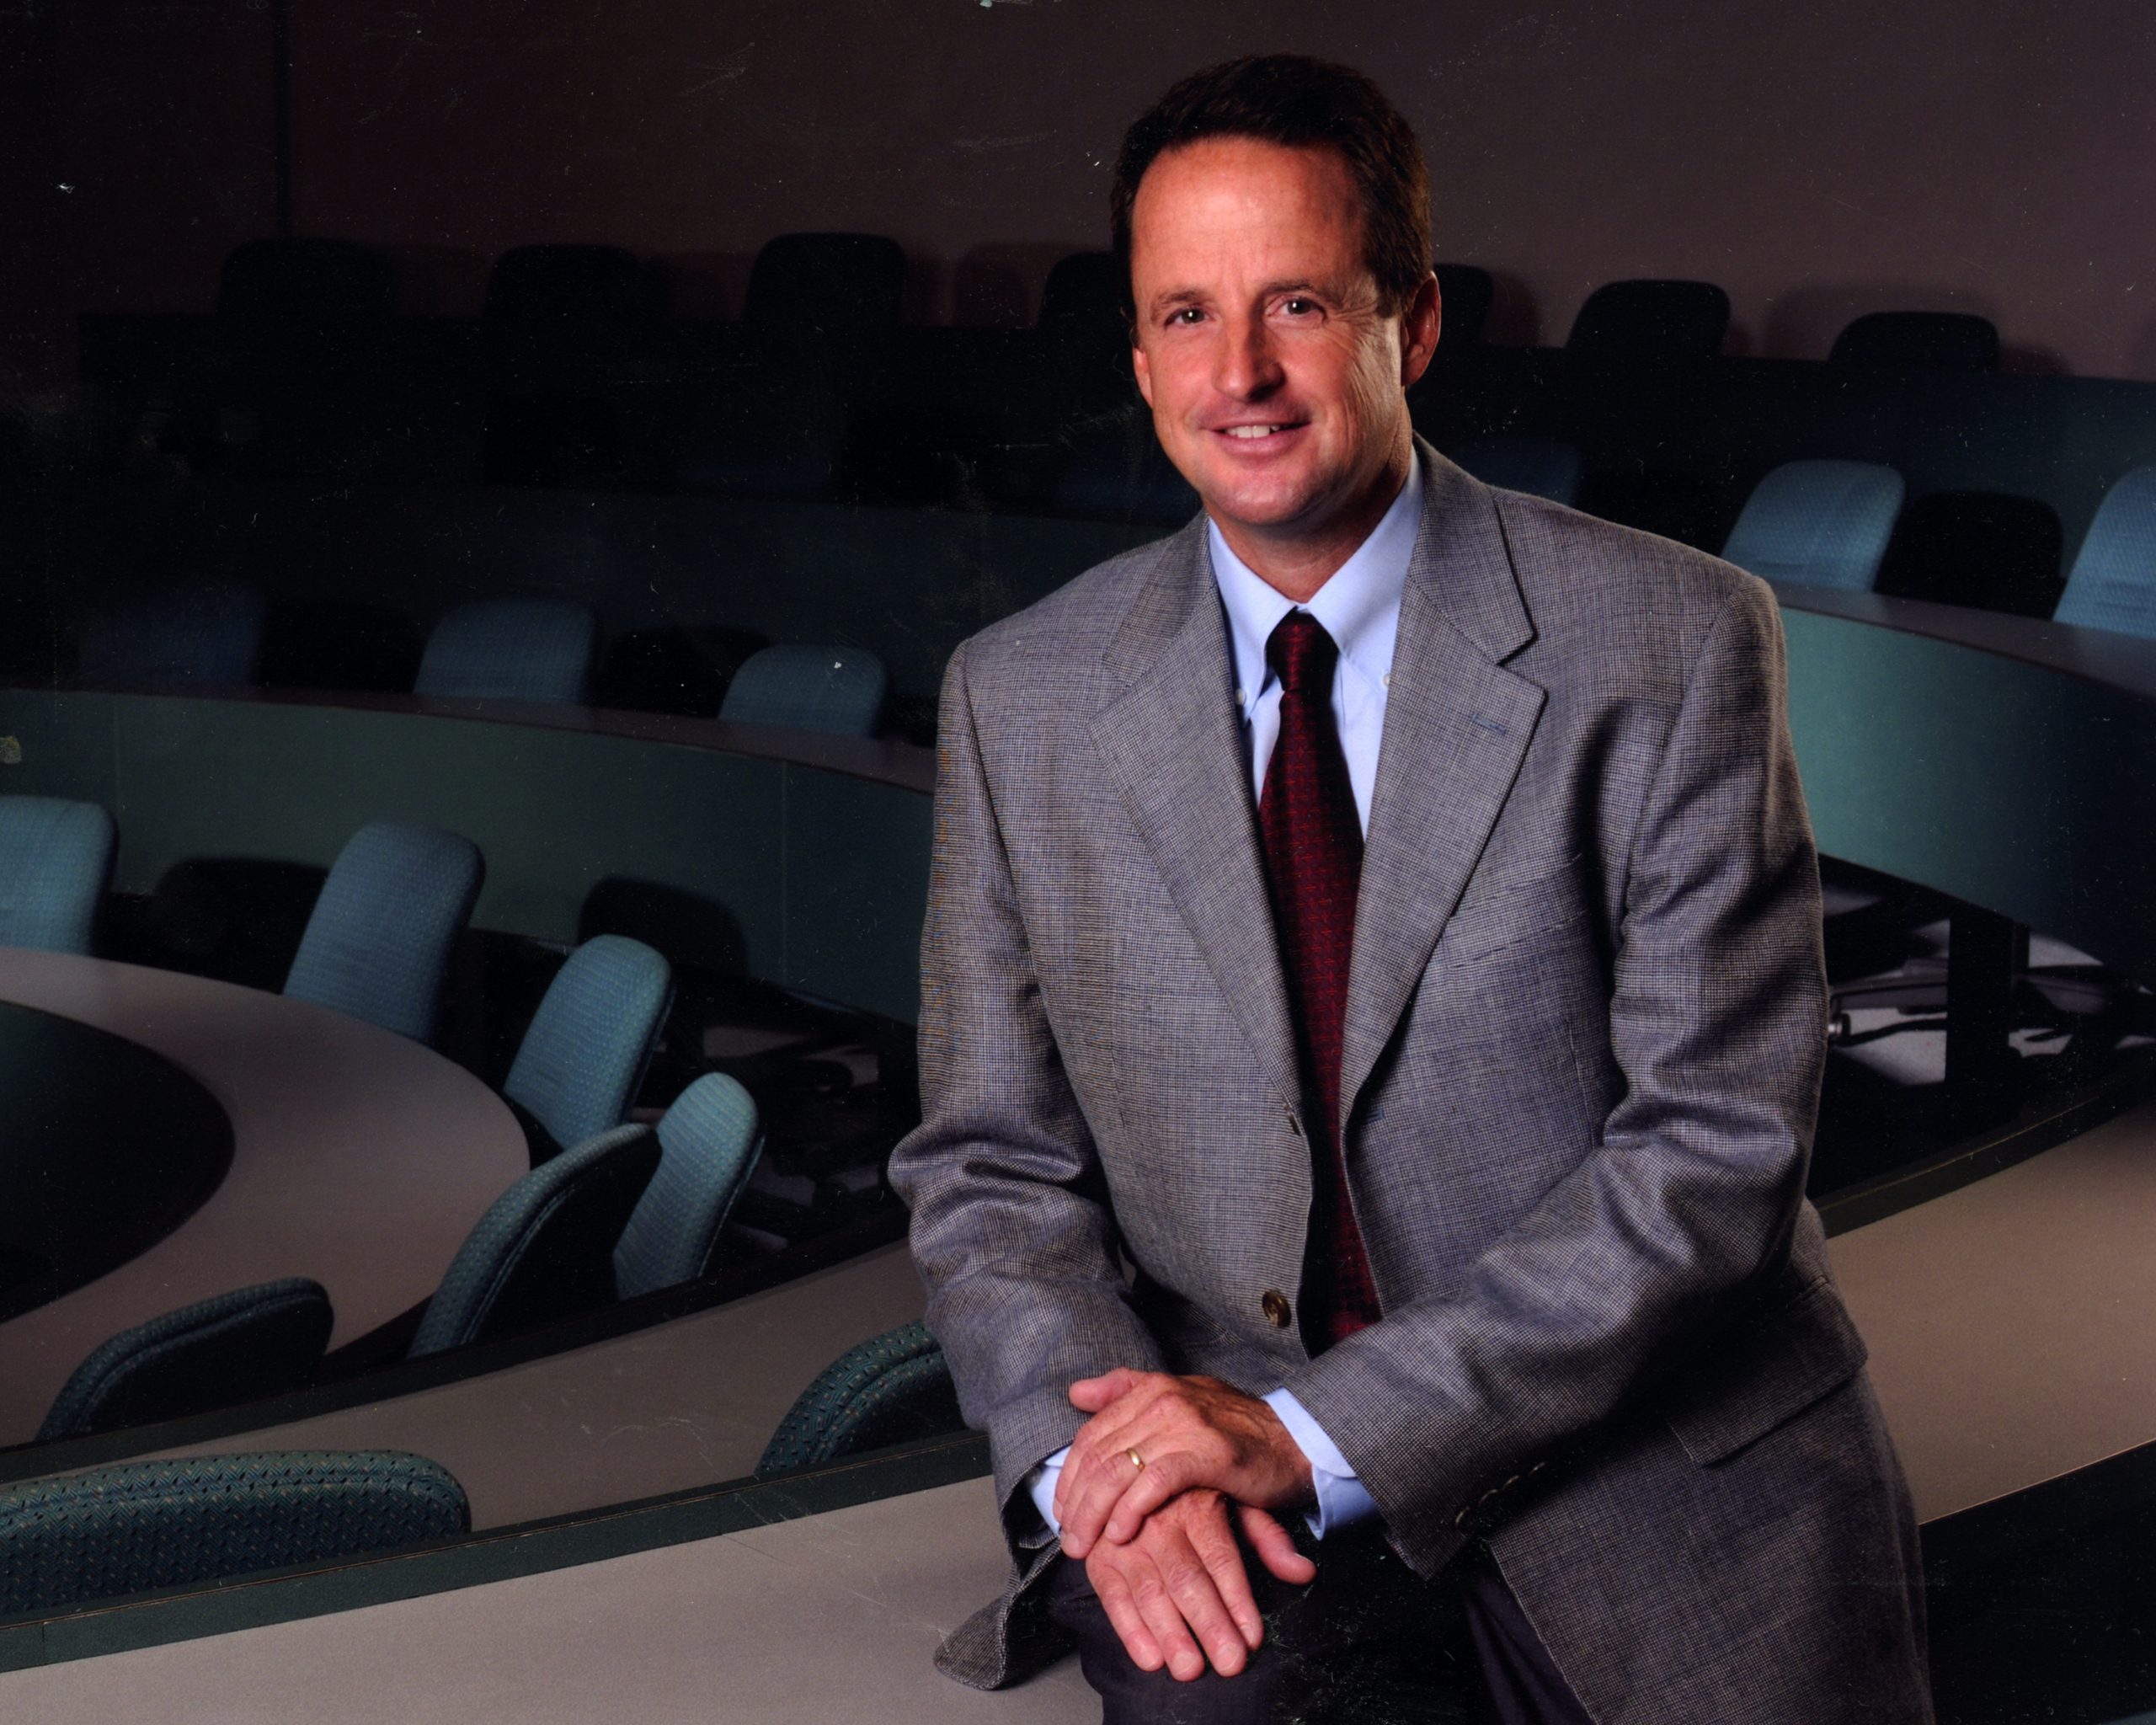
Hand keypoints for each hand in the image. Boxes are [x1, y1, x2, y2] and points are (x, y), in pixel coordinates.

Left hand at [1054, 1369, 1314, 1558]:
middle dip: (1076, 1501)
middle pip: (1099, 1454)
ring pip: (1119, 1470)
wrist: (1297, 1440)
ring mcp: (1185, 1424)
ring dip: (1094, 1514)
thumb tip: (1075, 1392)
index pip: (1092, 1433)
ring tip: (1084, 1545)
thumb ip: (1127, 1391)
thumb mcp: (1181, 1400)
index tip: (1062, 1510)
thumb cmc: (1236, 1430)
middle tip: (1068, 1538)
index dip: (1071, 1475)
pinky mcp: (1207, 1452)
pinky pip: (1154, 1483)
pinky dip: (1131, 1510)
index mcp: (1152, 1388)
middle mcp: (1163, 1400)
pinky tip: (1119, 1534)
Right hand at [1082, 1489, 1316, 1680]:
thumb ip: (1268, 1538)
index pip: (1220, 1557)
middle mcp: (1160, 1519)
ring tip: (1191, 1669)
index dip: (1237, 1599)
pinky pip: (1112, 1595)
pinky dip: (1129, 1629)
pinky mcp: (1100, 1556)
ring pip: (1150, 1590)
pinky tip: (1150, 1658)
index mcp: (1197, 1504)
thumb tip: (1303, 1571)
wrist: (1129, 1466)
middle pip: (1186, 1578)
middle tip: (1229, 1662)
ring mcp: (1126, 1538)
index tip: (1253, 1637)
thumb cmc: (1194, 1491)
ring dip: (1170, 1633)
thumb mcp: (1234, 1502)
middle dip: (1210, 1624)